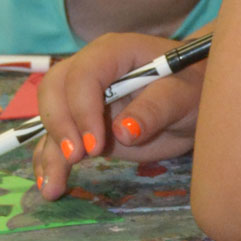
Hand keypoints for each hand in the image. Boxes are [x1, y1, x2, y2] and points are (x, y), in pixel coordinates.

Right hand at [31, 32, 204, 199]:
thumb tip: (123, 132)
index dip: (83, 108)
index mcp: (114, 53)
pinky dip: (49, 159)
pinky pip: (56, 138)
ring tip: (54, 187)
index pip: (84, 74)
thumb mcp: (183, 96)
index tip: (95, 146)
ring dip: (49, 151)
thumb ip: (155, 109)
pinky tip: (49, 182)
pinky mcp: (81, 124)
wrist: (192, 100)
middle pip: (55, 90)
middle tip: (76, 159)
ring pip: (51, 117)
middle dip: (59, 125)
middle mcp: (90, 70)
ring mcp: (82, 98)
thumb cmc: (191, 87)